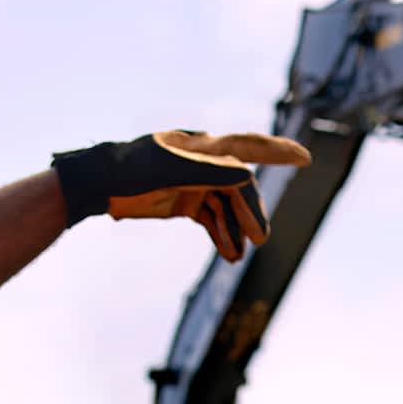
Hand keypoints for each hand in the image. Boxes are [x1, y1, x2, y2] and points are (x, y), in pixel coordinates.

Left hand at [52, 130, 312, 260]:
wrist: (96, 185)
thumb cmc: (130, 171)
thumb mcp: (168, 170)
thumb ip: (207, 171)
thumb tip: (246, 174)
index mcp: (202, 148)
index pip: (247, 148)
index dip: (278, 153)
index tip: (306, 158)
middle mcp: (202, 163)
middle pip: (239, 187)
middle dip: (250, 212)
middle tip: (261, 238)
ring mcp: (194, 183)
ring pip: (227, 207)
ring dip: (235, 230)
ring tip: (238, 256)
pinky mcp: (184, 202)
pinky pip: (212, 219)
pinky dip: (221, 235)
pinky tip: (229, 254)